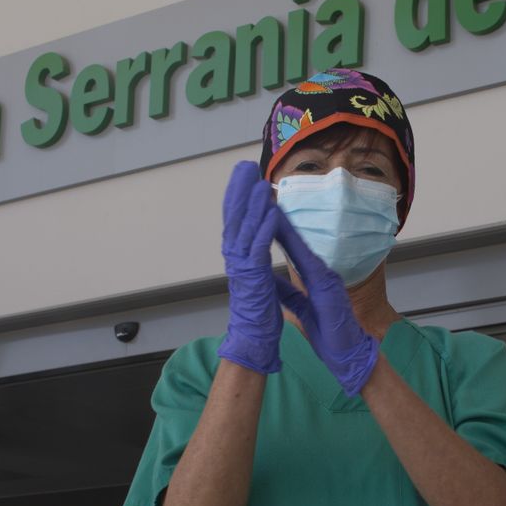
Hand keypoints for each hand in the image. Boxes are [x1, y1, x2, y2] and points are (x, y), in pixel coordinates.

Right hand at [217, 162, 285, 374]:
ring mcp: (243, 268)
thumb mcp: (258, 278)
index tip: (244, 174)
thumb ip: (255, 258)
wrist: (254, 339)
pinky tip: (270, 212)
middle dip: (240, 190)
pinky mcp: (254, 279)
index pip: (237, 219)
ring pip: (245, 229)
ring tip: (259, 182)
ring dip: (252, 204)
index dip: (239, 195)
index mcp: (240, 256)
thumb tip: (256, 242)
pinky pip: (258, 249)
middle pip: (235, 217)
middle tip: (244, 166)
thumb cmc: (258, 311)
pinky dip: (264, 229)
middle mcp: (236, 258)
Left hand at [272, 213, 378, 395]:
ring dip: (283, 223)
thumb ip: (289, 293)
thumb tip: (271, 281)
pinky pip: (306, 259)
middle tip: (261, 195)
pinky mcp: (326, 283)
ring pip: (299, 243)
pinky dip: (293, 243)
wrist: (348, 353)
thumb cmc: (329, 333)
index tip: (260, 210)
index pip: (290, 247)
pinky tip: (282, 229)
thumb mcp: (301, 308)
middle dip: (277, 218)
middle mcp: (320, 270)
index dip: (275, 228)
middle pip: (294, 239)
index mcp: (313, 276)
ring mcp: (324, 275)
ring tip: (267, 203)